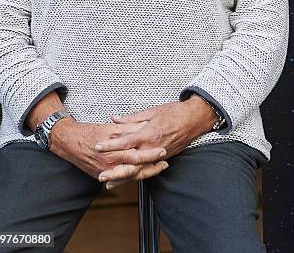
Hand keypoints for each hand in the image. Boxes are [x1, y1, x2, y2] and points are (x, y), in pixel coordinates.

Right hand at [50, 118, 169, 184]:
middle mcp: (109, 165)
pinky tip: (142, 173)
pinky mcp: (101, 175)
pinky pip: (120, 178)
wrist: (67, 142)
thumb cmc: (88, 132)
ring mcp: (105, 172)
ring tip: (158, 167)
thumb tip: (145, 126)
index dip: (151, 154)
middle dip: (152, 168)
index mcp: (112, 151)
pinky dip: (132, 176)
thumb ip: (128, 128)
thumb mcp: (110, 128)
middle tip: (164, 163)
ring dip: (145, 173)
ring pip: (129, 176)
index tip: (163, 151)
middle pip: (136, 170)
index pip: (136, 156)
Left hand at [93, 97, 217, 188]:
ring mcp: (159, 155)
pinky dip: (136, 175)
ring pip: (139, 170)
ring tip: (108, 182)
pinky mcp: (164, 158)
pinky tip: (126, 179)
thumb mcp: (153, 111)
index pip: (125, 142)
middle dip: (114, 169)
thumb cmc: (175, 112)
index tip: (97, 147)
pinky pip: (148, 170)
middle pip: (130, 162)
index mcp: (148, 133)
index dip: (110, 145)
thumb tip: (114, 119)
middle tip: (99, 174)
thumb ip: (131, 118)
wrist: (195, 119)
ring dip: (123, 177)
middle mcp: (152, 147)